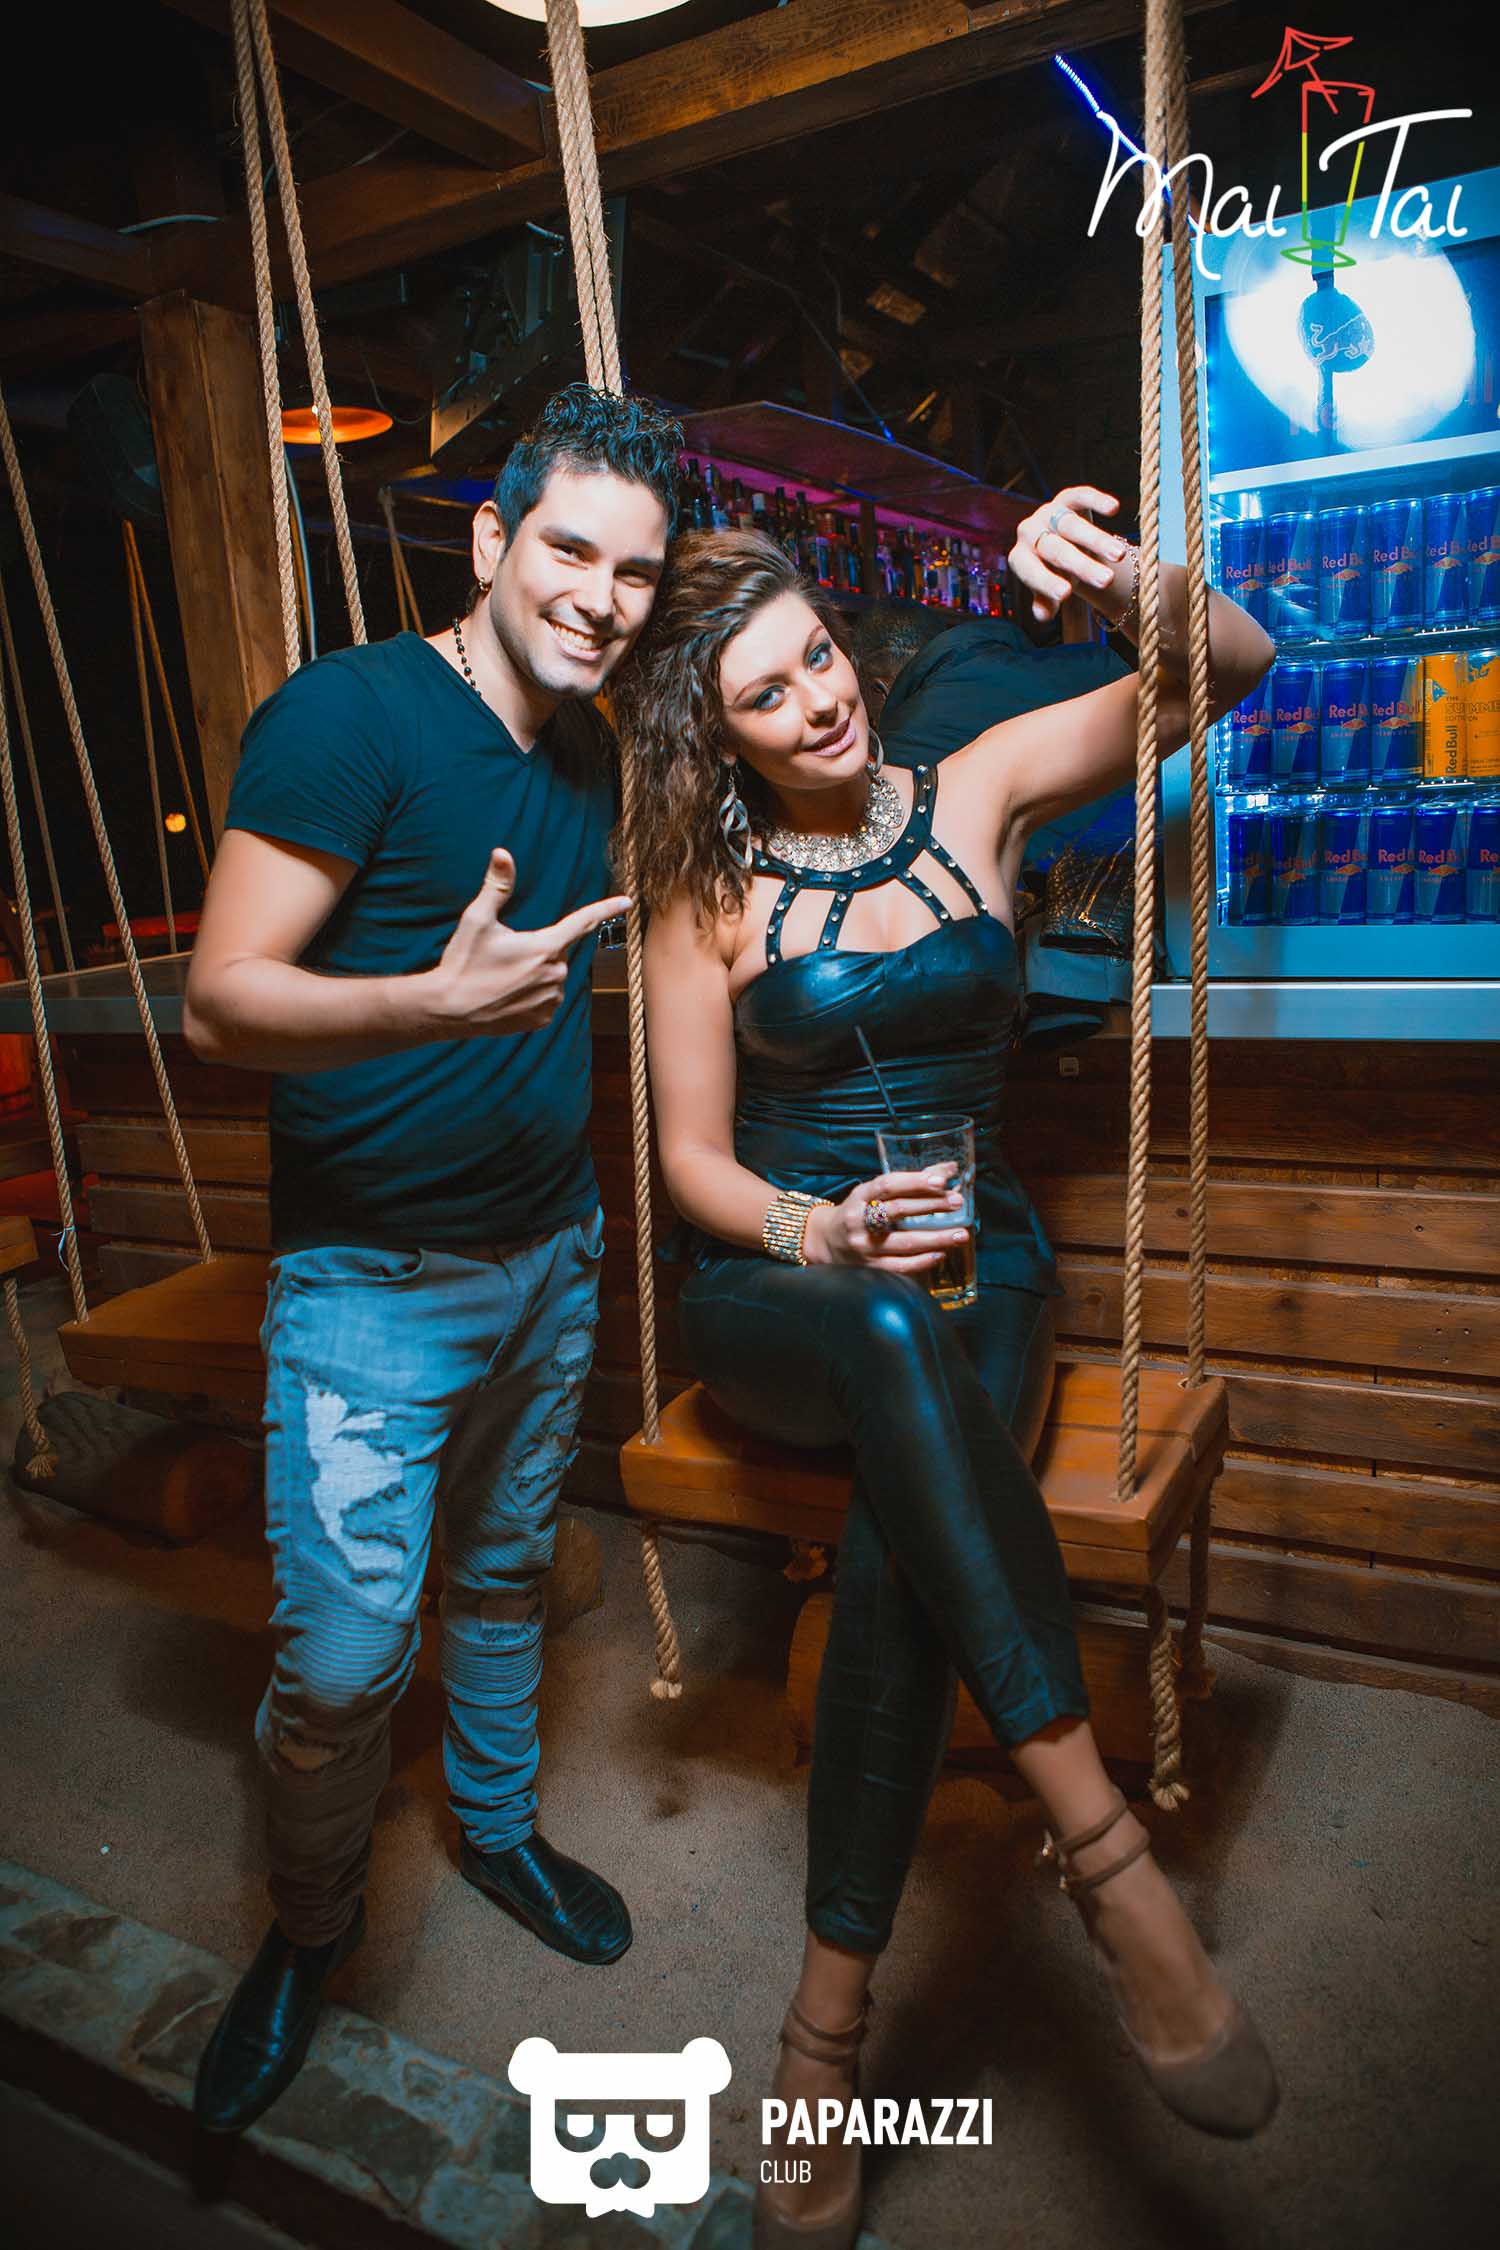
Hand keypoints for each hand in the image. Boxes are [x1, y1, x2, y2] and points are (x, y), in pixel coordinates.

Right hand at [430, 848, 632, 1035]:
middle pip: (557, 951)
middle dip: (537, 949)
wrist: (448, 1010)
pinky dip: (532, 994)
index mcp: (544, 947)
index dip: (606, 909)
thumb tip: (502, 853)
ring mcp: (550, 1000)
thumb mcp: (476, 920)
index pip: (582, 922)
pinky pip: (546, 999)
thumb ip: (496, 887)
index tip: (627, 901)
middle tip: (504, 957)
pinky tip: (508, 995)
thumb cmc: (462, 962)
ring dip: (535, 973)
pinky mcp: (542, 1018)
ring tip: (502, 979)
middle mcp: (554, 975)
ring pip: (552, 977)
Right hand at [804, 1167, 967, 1271]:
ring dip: (936, 1238)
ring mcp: (864, 1246)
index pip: (887, 1185)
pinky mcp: (870, 1268)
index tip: (941, 1180)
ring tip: (961, 1234)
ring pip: (904, 1242)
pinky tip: (941, 1254)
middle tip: (958, 1202)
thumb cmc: (859, 1212)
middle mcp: (859, 1221)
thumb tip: (950, 1169)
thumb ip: (911, 1182)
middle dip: (932, 1206)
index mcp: (860, 1196)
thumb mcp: (874, 1193)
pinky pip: (900, 1266)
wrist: (825, 1242)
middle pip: (898, 1211)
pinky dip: (922, 1261)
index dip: (914, 1182)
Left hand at [1010, 485, 1130, 623]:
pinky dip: (1096, 500)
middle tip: (1106, 581)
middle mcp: (1029, 533)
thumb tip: (1042, 616)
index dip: (1046, 582)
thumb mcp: (1050, 592)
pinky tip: (1114, 508)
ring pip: (1071, 525)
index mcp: (1020, 559)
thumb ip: (1046, 602)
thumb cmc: (1056, 574)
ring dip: (1096, 539)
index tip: (1065, 595)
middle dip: (1082, 565)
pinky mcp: (1067, 498)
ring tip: (1119, 555)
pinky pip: (1080, 496)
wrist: (1063, 545)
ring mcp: (1048, 513)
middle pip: (1056, 549)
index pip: (1031, 572)